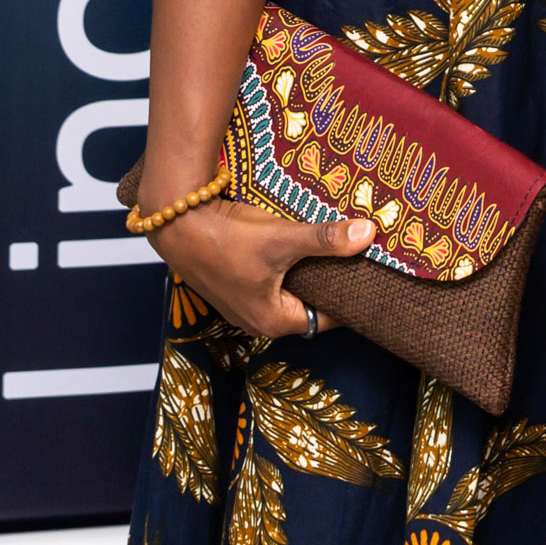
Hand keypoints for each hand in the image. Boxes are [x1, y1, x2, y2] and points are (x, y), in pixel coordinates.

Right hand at [148, 197, 375, 339]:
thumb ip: (326, 239)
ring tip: (328, 248)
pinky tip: (293, 244)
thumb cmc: (227, 238)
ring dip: (303, 272)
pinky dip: (284, 266)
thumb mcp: (283, 239)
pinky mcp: (232, 285)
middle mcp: (257, 320)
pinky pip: (270, 282)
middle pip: (307, 304)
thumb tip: (368, 234)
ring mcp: (242, 304)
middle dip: (327, 282)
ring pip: (287, 291)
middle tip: (353, 257)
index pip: (326, 317)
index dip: (346, 296)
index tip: (366, 275)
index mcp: (274, 320)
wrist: (177, 223)